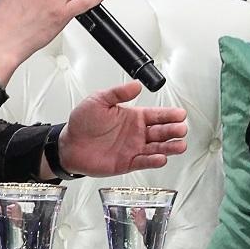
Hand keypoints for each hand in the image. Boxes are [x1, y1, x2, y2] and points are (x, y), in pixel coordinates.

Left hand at [56, 80, 189, 175]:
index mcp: (134, 117)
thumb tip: (136, 85)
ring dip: (170, 147)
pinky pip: (144, 162)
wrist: (69, 144)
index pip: (157, 115)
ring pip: (158, 148)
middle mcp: (137, 133)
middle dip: (174, 130)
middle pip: (162, 132)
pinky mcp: (127, 163)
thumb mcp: (99, 100)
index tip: (180, 114)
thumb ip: (118, 93)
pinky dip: (154, 161)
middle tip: (181, 129)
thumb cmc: (82, 123)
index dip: (170, 115)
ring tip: (180, 145)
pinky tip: (161, 158)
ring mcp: (134, 148)